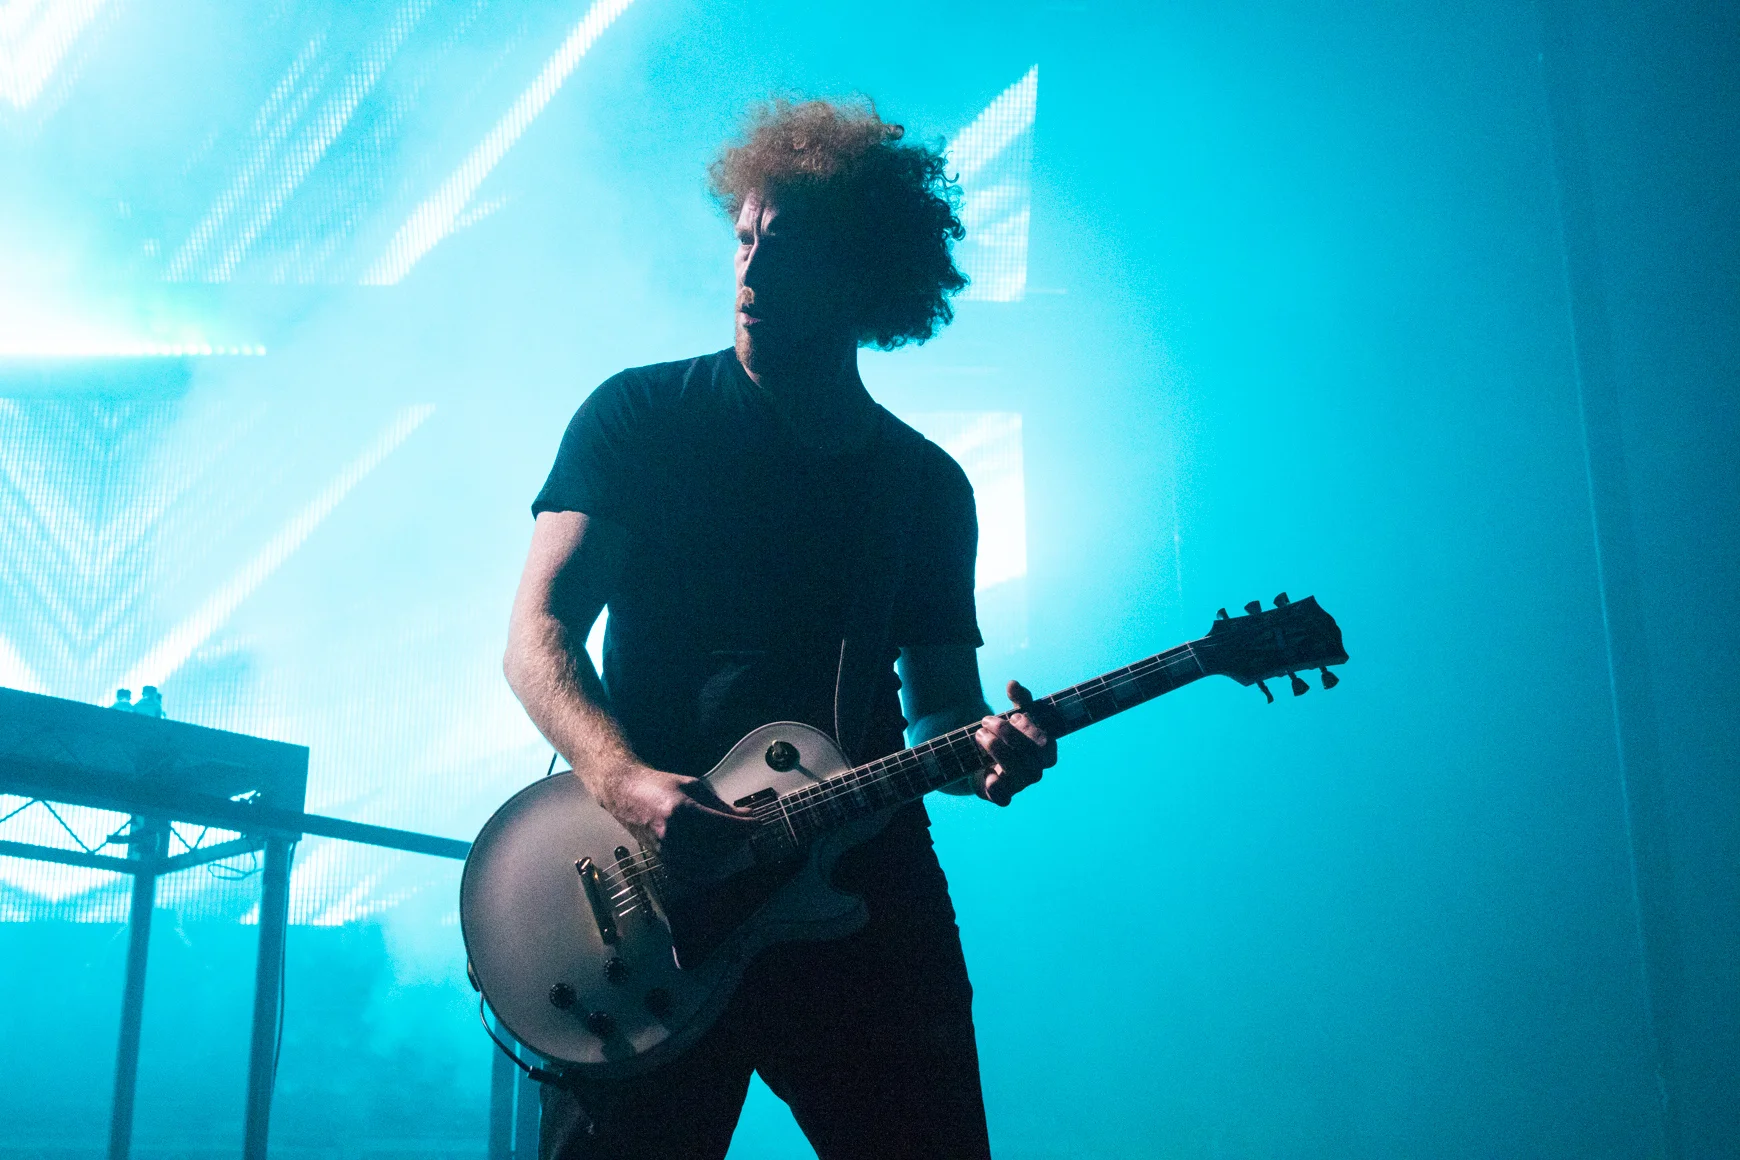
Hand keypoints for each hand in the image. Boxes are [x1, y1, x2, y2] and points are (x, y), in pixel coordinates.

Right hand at [597, 765, 755, 879]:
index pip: (725, 825)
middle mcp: (673, 834)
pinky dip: (709, 873)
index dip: (747, 826)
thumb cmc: (658, 786)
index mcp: (682, 810)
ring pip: (709, 865)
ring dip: (727, 857)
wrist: (626, 794)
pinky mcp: (662, 860)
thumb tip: (744, 816)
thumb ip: (720, 804)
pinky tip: (718, 862)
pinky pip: (691, 876)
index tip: (757, 823)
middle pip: (720, 847)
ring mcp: (666, 850)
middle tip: (746, 832)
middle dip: (739, 841)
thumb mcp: (693, 786)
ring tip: (733, 844)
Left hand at [972, 680, 1057, 805]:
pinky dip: (994, 785)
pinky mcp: (1003, 796)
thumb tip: (1013, 684)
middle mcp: (1037, 770)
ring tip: (979, 734)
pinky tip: (985, 772)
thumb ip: (1019, 699)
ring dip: (996, 750)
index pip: (1045, 744)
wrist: (984, 760)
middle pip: (1029, 758)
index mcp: (1045, 751)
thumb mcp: (1014, 714)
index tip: (1014, 716)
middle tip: (986, 721)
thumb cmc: (1007, 736)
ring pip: (1015, 773)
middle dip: (1007, 735)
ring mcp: (1020, 785)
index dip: (1030, 730)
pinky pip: (1003, 797)